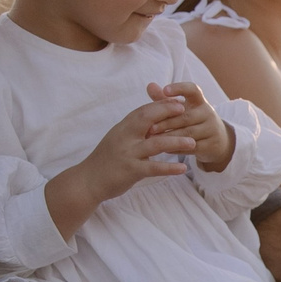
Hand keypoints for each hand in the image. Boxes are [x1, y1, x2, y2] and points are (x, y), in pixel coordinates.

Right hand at [47, 90, 198, 237]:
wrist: (88, 181)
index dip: (161, 104)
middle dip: (167, 112)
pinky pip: (153, 168)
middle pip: (148, 119)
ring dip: (175, 142)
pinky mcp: (131, 171)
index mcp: (123, 128)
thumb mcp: (118, 139)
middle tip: (186, 111)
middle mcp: (125, 137)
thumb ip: (133, 129)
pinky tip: (182, 168)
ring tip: (192, 143)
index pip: (143, 110)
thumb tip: (151, 119)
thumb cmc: (106, 159)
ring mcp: (128, 153)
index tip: (178, 100)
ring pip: (155, 144)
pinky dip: (169, 168)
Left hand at [159, 81, 235, 171]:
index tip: (165, 90)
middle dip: (166, 122)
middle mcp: (208, 112)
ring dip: (170, 137)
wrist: (218, 140)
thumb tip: (150, 85)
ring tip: (154, 140)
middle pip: (186, 116)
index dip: (179, 88)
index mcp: (200, 100)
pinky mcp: (211, 145)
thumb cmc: (193, 120)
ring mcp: (211, 129)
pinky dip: (177, 148)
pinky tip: (164, 149)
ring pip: (188, 133)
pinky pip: (192, 147)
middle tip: (150, 128)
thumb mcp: (182, 109)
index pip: (192, 89)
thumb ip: (165, 99)